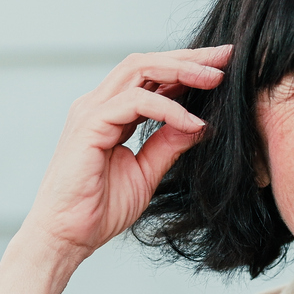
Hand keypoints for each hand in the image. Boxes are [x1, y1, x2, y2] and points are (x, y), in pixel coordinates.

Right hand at [19, 45, 232, 262]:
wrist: (67, 237)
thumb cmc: (98, 209)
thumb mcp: (146, 172)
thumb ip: (168, 145)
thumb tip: (199, 124)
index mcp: (110, 112)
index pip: (150, 76)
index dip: (185, 68)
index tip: (222, 68)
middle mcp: (98, 104)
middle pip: (147, 62)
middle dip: (188, 57)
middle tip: (226, 56)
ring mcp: (91, 111)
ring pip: (139, 69)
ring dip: (181, 70)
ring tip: (215, 79)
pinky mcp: (89, 125)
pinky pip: (135, 102)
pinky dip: (168, 108)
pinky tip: (193, 122)